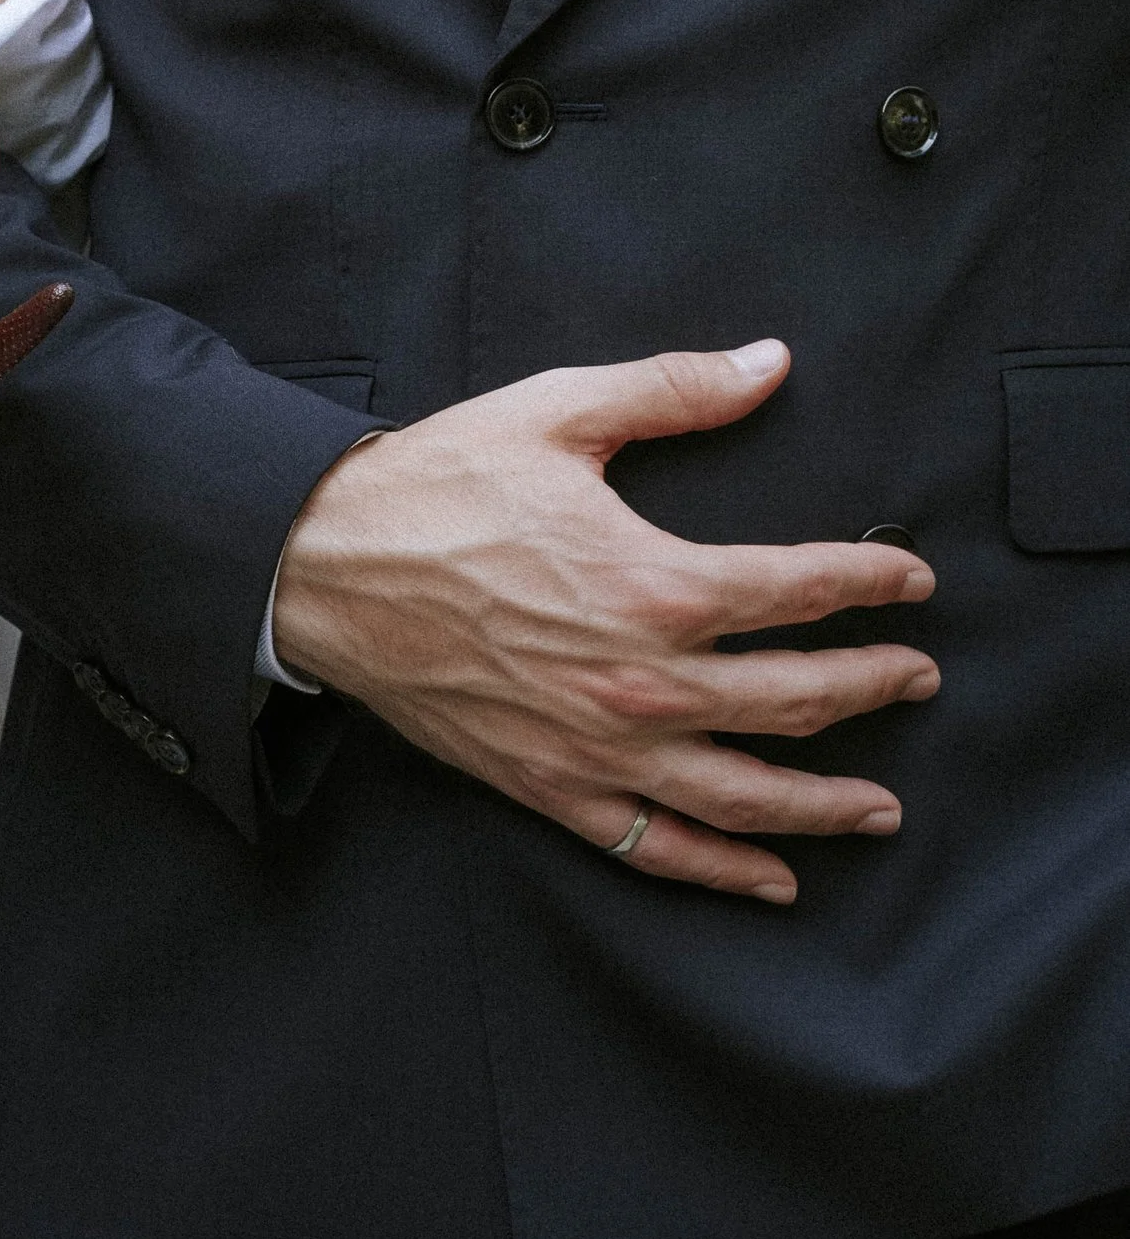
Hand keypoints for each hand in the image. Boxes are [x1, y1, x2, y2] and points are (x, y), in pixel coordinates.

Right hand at [269, 341, 939, 903]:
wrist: (321, 566)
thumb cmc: (434, 485)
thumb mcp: (557, 412)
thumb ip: (674, 389)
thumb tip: (771, 362)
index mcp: (654, 583)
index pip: (802, 590)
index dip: (871, 581)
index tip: (908, 577)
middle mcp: (641, 681)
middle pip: (798, 700)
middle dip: (875, 688)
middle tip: (918, 679)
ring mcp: (598, 746)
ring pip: (747, 793)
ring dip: (829, 804)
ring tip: (882, 807)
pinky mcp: (550, 785)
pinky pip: (657, 846)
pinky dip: (724, 868)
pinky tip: (774, 876)